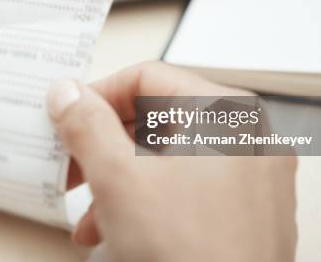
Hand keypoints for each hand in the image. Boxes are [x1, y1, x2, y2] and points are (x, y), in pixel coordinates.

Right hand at [47, 61, 296, 261]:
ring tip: (89, 214)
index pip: (149, 77)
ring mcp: (252, 175)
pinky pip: (188, 186)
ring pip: (168, 157)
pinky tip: (115, 230)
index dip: (99, 96)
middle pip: (157, 119)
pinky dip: (149, 199)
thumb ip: (87, 125)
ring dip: (120, 180)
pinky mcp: (247, 209)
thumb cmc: (191, 256)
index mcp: (226, 112)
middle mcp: (248, 137)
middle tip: (72, 166)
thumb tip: (68, 93)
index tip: (69, 117)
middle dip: (104, 148)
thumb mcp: (118, 179)